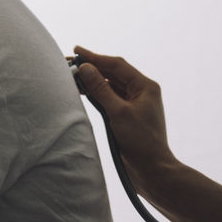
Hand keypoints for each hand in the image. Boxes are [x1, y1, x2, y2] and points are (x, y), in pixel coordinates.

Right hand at [72, 46, 176, 194]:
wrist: (152, 170)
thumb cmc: (140, 142)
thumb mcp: (118, 113)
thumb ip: (101, 89)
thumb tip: (85, 68)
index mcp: (145, 86)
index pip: (116, 65)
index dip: (95, 57)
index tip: (77, 51)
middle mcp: (140, 91)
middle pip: (112, 73)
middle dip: (91, 67)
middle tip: (69, 62)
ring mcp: (133, 103)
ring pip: (109, 85)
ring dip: (92, 80)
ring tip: (72, 75)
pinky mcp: (126, 115)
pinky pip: (109, 98)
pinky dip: (95, 93)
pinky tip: (83, 90)